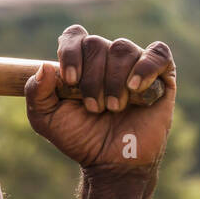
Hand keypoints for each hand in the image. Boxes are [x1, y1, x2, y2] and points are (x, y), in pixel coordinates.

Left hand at [25, 25, 176, 171]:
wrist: (112, 162)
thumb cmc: (80, 137)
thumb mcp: (46, 118)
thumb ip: (36, 91)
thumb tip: (44, 66)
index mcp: (80, 62)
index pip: (74, 35)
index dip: (70, 52)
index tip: (70, 80)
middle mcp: (107, 58)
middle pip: (96, 44)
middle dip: (91, 79)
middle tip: (94, 108)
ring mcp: (135, 65)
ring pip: (123, 48)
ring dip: (114, 81)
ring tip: (114, 108)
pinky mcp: (163, 75)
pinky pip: (158, 53)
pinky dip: (145, 67)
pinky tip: (135, 88)